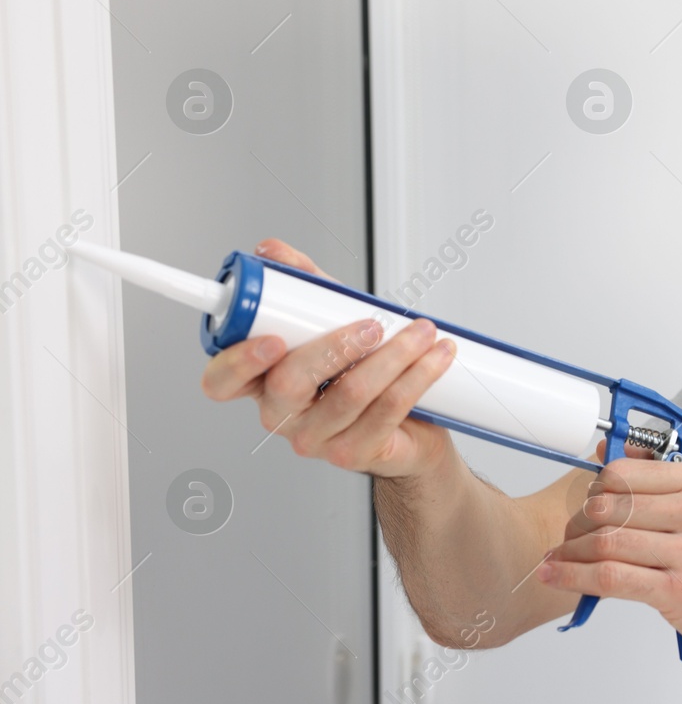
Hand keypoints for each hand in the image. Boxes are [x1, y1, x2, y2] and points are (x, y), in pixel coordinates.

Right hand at [199, 238, 459, 479]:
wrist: (409, 428)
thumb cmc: (360, 371)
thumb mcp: (330, 320)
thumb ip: (302, 285)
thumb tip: (272, 250)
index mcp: (261, 382)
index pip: (222, 381)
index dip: (238, 362)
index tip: (272, 339)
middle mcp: (281, 415)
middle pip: (289, 384)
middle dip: (334, 348)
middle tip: (372, 326)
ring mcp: (316, 439)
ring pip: (349, 395)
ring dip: (393, 356)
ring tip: (421, 332)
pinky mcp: (354, 453)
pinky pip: (386, 412)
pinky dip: (417, 377)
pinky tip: (436, 357)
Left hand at [536, 454, 681, 667]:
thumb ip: (665, 488)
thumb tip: (608, 460)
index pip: (625, 473)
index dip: (593, 488)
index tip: (583, 502)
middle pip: (608, 506)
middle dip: (576, 523)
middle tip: (567, 535)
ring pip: (604, 542)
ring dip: (568, 552)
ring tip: (556, 558)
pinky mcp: (677, 591)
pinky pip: (609, 578)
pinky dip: (573, 576)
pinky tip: (557, 576)